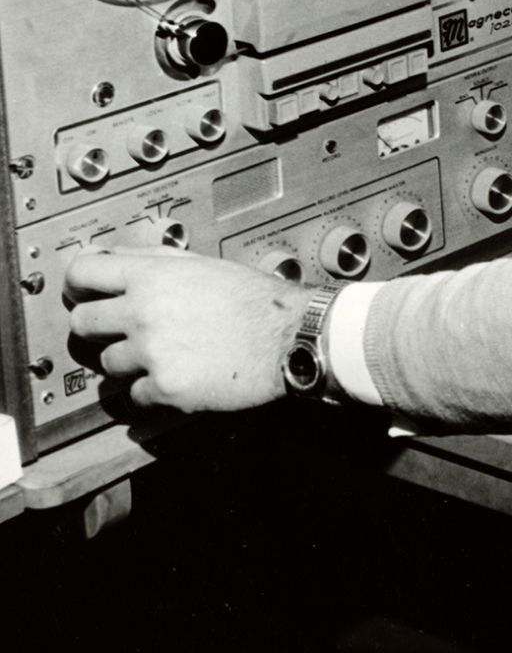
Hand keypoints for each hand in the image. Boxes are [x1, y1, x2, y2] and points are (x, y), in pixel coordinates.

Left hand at [64, 247, 305, 412]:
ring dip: (130, 363)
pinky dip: (152, 392)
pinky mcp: (165, 387)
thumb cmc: (257, 301)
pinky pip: (134, 396)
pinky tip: (179, 377)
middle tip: (122, 331)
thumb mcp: (205, 265)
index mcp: (154, 277)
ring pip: (107, 364)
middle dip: (99, 328)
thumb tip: (114, 256)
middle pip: (82, 323)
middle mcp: (144, 313)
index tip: (82, 292)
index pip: (82, 273)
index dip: (78, 283)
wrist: (293, 338)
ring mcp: (152, 353)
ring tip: (164, 356)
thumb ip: (155, 260)